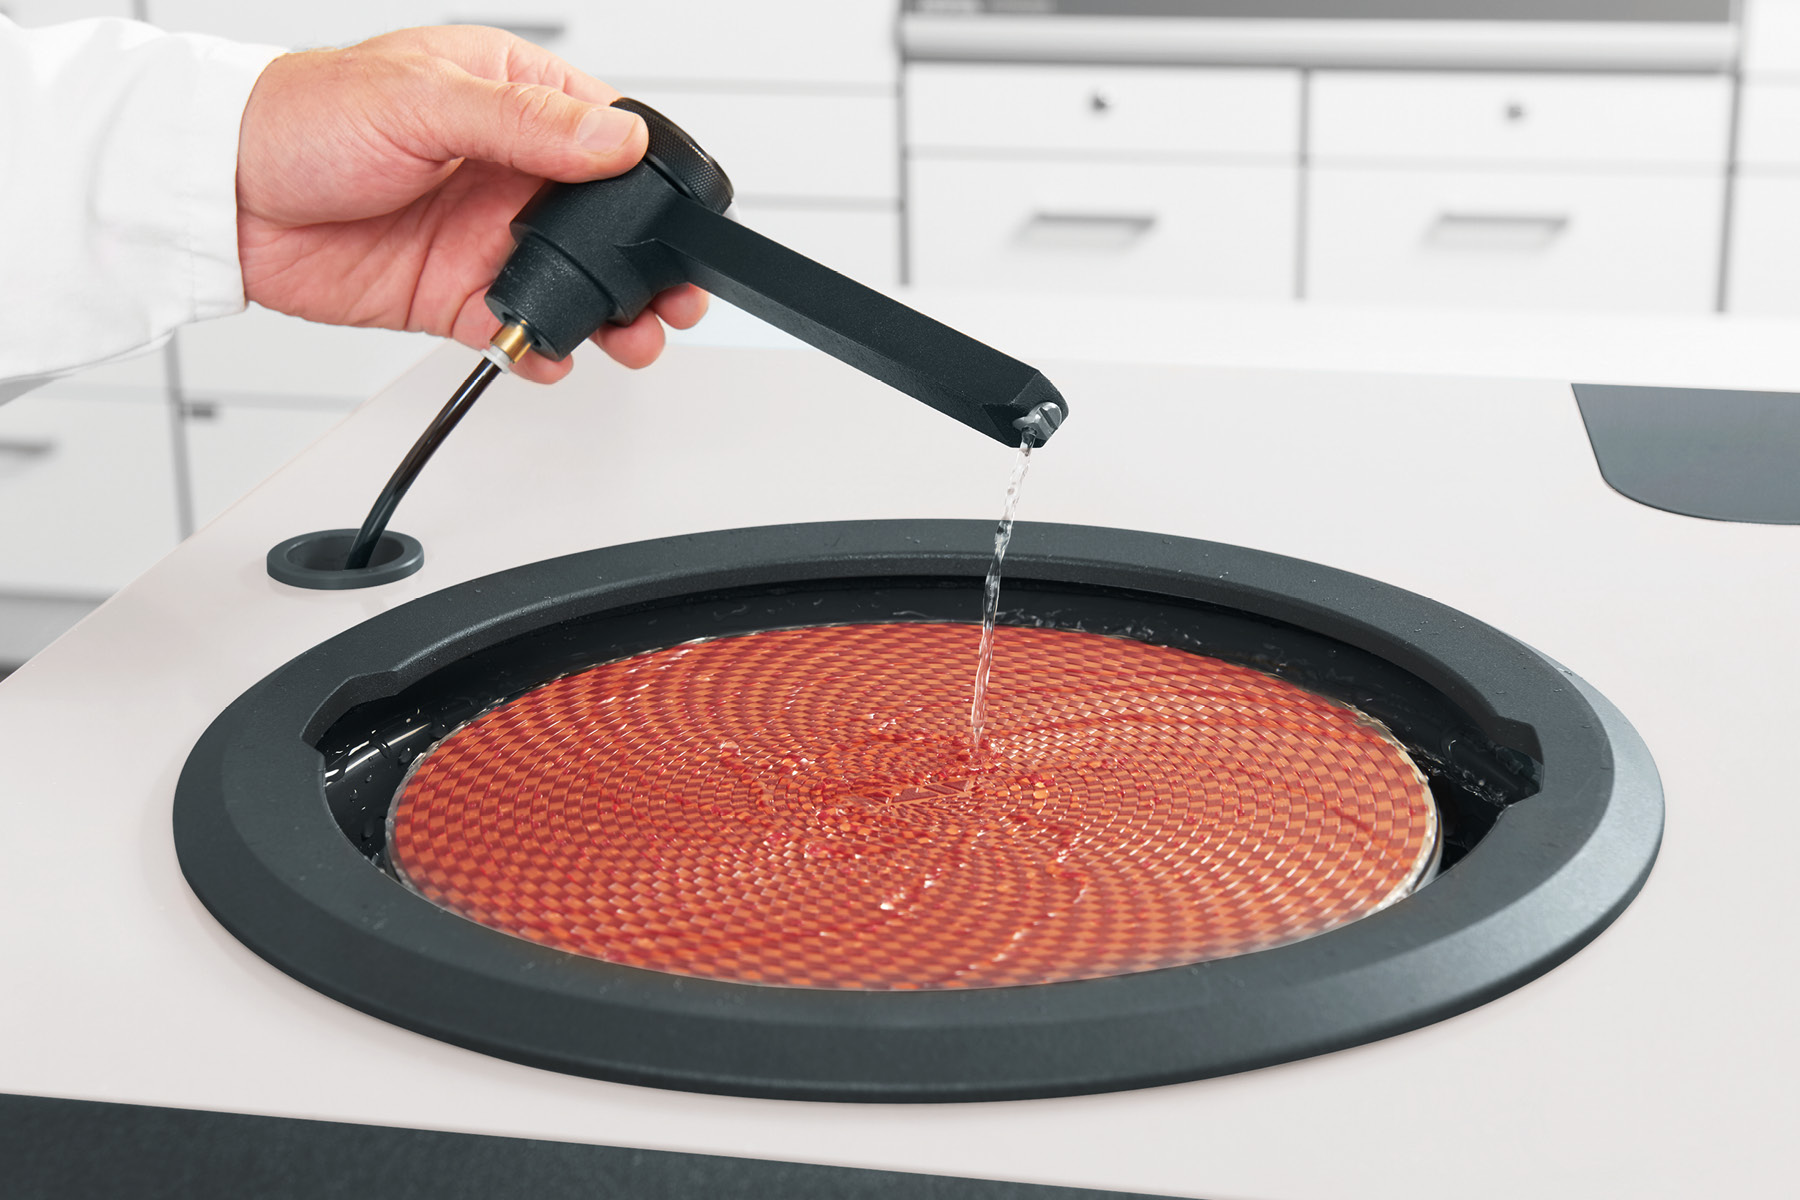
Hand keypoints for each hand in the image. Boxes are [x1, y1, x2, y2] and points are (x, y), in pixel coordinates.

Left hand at [234, 26, 706, 381]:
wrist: (222, 197)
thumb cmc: (301, 118)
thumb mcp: (420, 99)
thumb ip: (527, 125)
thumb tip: (615, 139)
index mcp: (512, 100)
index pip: (610, 139)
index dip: (651, 184)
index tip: (677, 222)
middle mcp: (508, 171)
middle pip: (607, 226)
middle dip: (646, 268)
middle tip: (673, 299)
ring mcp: (485, 236)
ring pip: (574, 284)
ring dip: (608, 316)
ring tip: (629, 338)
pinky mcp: (455, 293)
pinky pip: (521, 327)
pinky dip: (544, 349)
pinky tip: (552, 353)